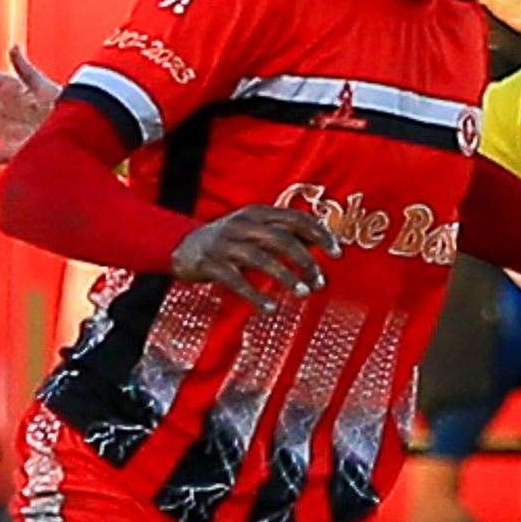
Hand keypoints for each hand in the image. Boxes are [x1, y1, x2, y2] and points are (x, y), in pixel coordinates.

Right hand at [171, 205, 342, 311]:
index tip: (338, 253)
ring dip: (286, 277)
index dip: (319, 234)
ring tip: (303, 293)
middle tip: (319, 282)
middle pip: (282, 238)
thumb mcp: (257, 231)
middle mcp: (243, 224)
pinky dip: (255, 295)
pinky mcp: (211, 263)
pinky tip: (270, 308)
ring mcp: (225, 243)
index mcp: (258, 213)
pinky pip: (236, 281)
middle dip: (305, 261)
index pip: (295, 218)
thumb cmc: (230, 242)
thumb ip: (286, 234)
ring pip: (261, 258)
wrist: (182, 248)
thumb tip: (323, 241)